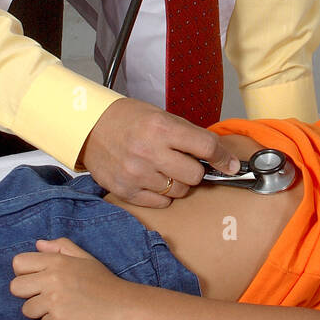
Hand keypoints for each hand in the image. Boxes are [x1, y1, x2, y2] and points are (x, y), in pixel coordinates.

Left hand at [9, 237, 132, 319]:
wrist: (125, 304)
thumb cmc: (104, 280)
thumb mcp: (84, 257)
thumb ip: (61, 247)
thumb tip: (38, 244)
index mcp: (56, 261)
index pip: (18, 263)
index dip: (24, 273)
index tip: (37, 280)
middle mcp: (52, 278)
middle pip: (16, 288)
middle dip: (28, 294)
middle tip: (46, 296)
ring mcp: (55, 299)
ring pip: (27, 310)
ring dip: (41, 312)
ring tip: (60, 308)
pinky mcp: (60, 319)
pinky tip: (69, 318)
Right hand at [76, 97, 239, 207]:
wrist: (88, 128)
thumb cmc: (127, 119)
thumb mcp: (160, 116)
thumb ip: (188, 135)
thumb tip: (219, 155)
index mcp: (161, 128)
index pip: (206, 147)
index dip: (223, 158)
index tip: (230, 164)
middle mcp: (149, 152)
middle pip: (195, 176)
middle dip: (195, 170)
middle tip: (183, 162)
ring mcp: (136, 174)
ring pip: (178, 192)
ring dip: (177, 182)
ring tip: (162, 168)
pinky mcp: (125, 190)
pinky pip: (160, 203)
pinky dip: (161, 194)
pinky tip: (151, 179)